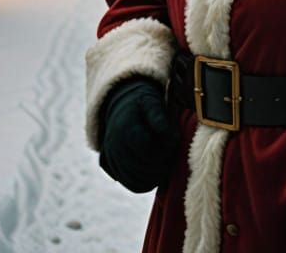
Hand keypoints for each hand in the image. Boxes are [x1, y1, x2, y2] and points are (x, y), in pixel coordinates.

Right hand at [99, 78, 178, 192]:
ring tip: (166, 161)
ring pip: (138, 181)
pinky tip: (157, 171)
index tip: (174, 141)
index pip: (148, 151)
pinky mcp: (113, 168)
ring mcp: (111, 159)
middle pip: (143, 168)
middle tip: (172, 152)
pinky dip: (147, 182)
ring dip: (156, 176)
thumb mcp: (151, 101)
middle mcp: (114, 147)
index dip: (165, 149)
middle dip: (163, 163)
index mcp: (125, 129)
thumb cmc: (142, 103)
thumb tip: (166, 133)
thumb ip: (159, 116)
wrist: (122, 105)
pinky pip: (132, 184)